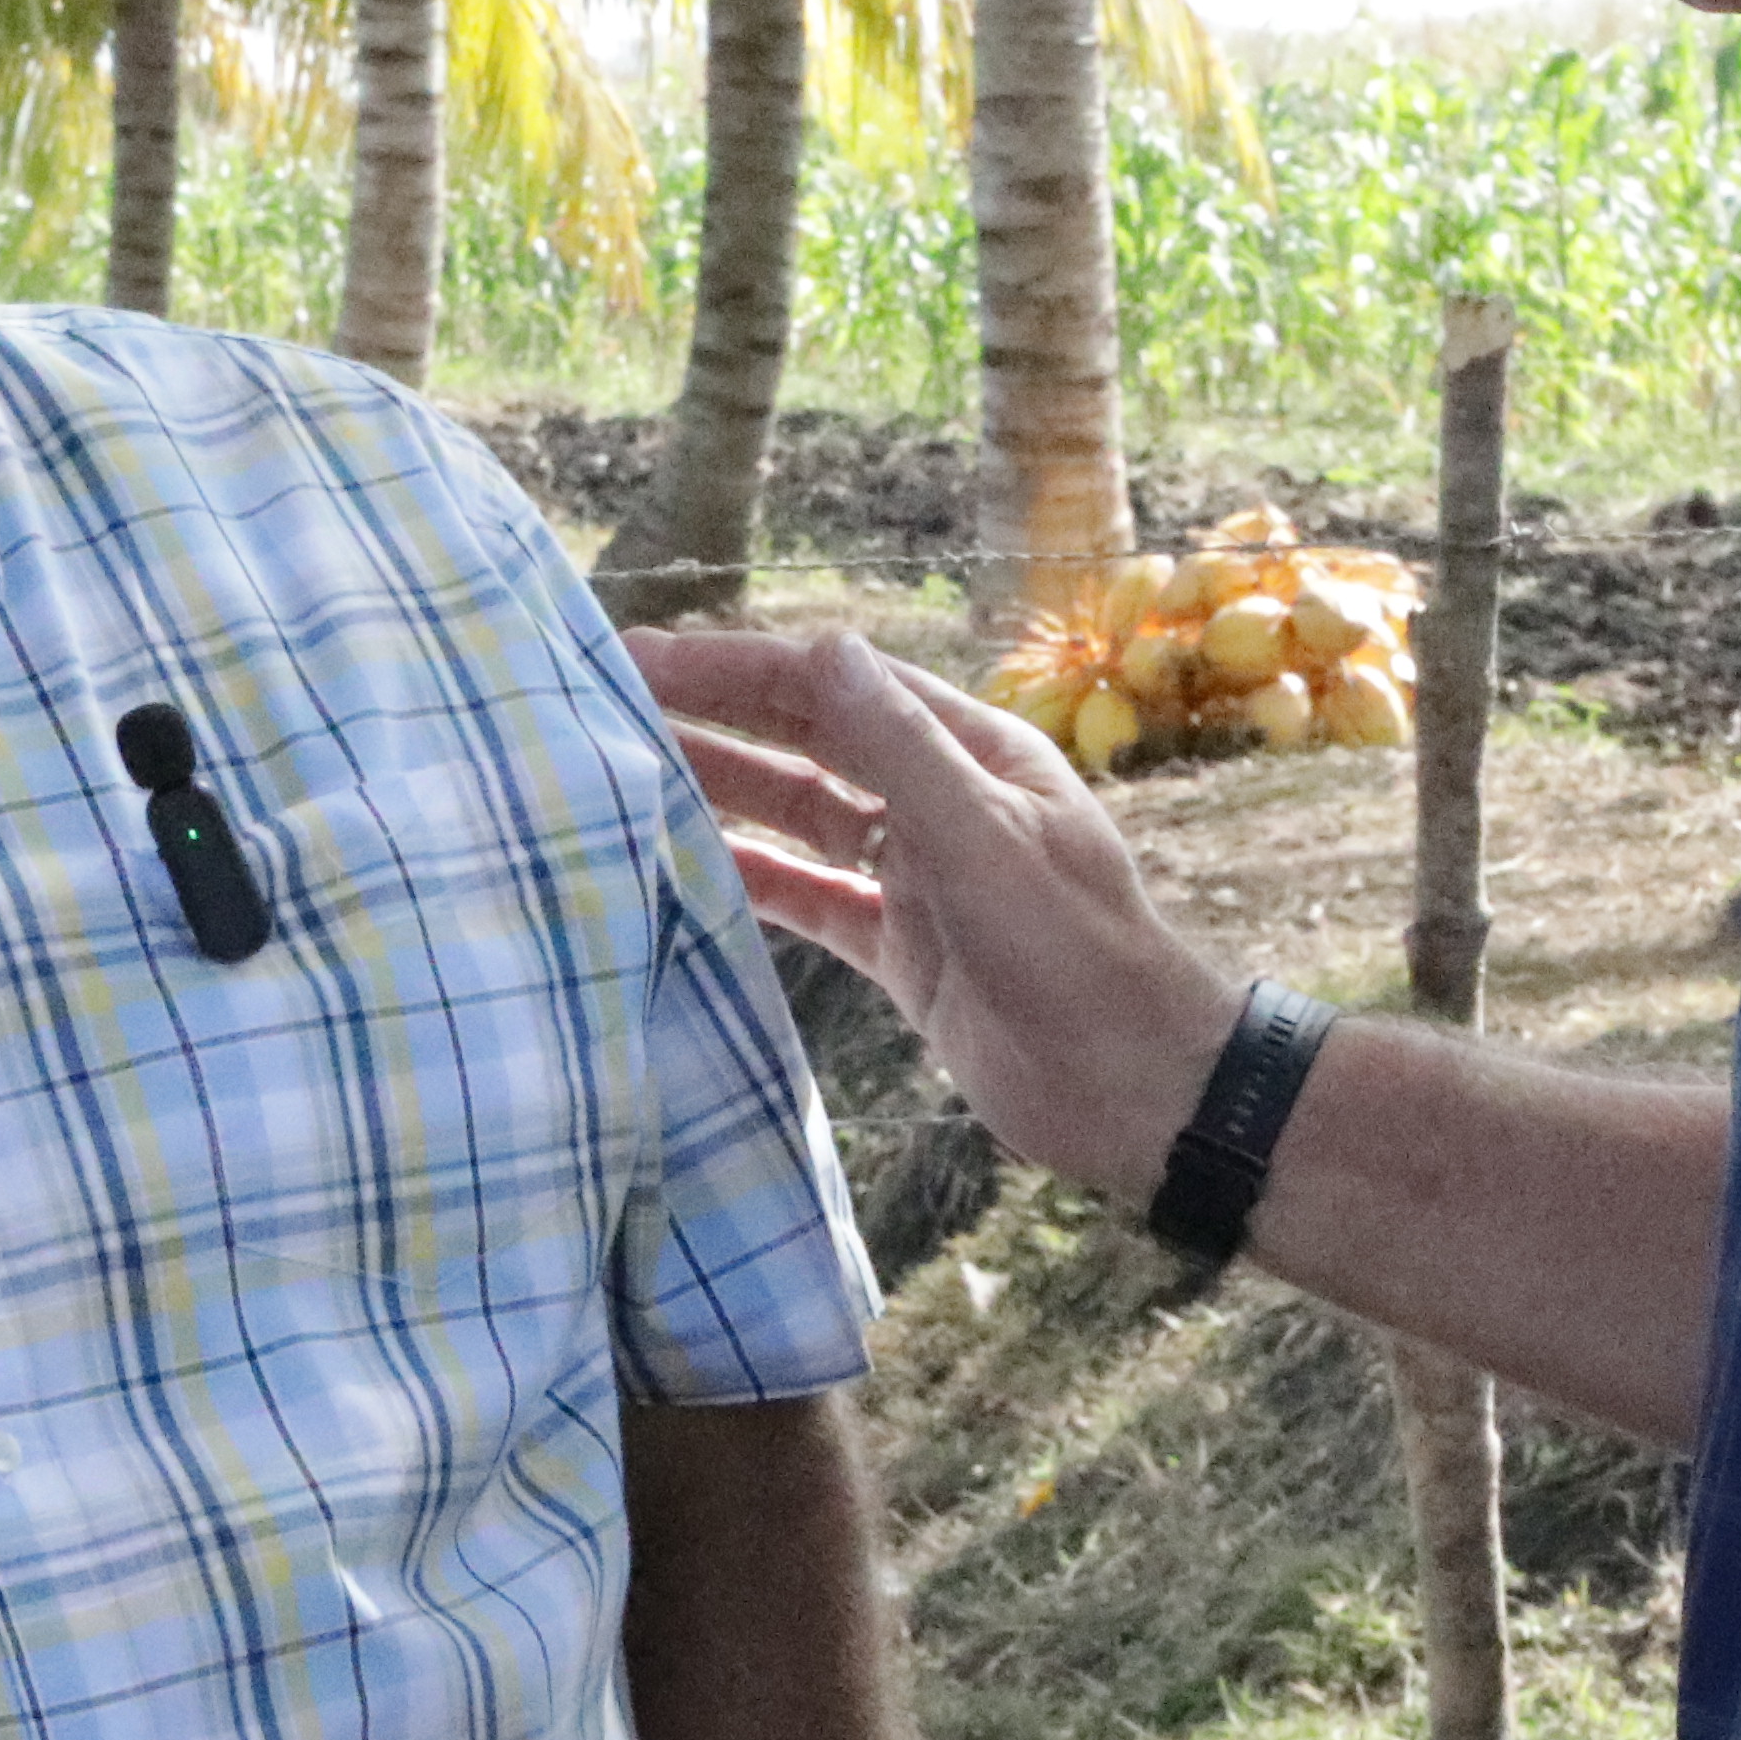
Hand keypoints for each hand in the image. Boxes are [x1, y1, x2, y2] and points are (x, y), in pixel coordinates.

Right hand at [626, 626, 1238, 1206]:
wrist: (1134, 1091)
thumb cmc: (1077, 957)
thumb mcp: (985, 843)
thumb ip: (901, 751)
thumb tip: (822, 648)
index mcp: (970, 753)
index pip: (834, 685)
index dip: (738, 666)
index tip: (640, 654)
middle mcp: (939, 802)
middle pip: (808, 742)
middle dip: (713, 717)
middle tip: (606, 701)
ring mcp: (918, 877)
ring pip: (802, 819)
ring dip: (721, 794)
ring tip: (624, 776)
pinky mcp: (903, 949)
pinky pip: (812, 901)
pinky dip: (752, 883)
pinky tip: (684, 872)